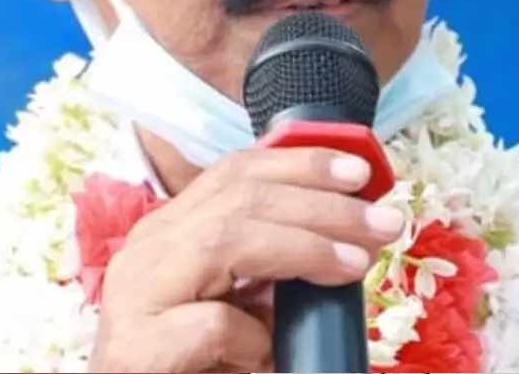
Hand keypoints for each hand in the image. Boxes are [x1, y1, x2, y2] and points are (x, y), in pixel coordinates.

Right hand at [88, 146, 405, 371]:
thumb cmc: (188, 364)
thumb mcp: (233, 305)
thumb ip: (266, 269)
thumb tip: (343, 242)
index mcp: (168, 232)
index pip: (233, 173)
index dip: (299, 163)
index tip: (359, 171)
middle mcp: (146, 250)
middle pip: (239, 197)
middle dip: (321, 202)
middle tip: (383, 221)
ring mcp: (136, 295)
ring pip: (227, 241)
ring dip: (306, 246)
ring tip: (358, 261)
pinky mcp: (136, 346)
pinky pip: (214, 324)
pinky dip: (256, 336)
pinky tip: (274, 354)